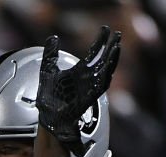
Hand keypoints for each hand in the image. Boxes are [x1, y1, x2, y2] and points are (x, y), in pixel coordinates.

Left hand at [37, 28, 120, 155]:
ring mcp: (89, 88)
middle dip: (111, 47)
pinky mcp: (89, 98)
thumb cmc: (48, 99)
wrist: (47, 117)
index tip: (106, 29)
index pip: (94, 53)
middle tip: (117, 34)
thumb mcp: (47, 71)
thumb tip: (54, 37)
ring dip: (112, 60)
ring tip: (117, 47)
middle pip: (103, 60)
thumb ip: (51, 54)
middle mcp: (87, 79)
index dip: (100, 41)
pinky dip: (106, 76)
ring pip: (106, 71)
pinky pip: (101, 86)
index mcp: (79, 72)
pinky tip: (110, 67)